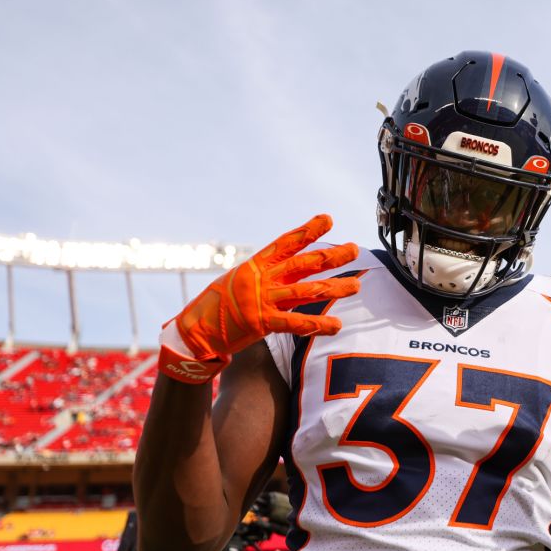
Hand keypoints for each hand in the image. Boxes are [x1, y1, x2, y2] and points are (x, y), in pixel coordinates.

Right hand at [158, 214, 360, 383]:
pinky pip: (295, 323)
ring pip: (306, 291)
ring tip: (357, 286)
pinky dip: (318, 325)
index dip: (308, 230)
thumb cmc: (217, 307)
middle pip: (304, 263)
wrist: (193, 331)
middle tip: (354, 249)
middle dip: (331, 256)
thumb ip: (265, 277)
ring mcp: (262, 300)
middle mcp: (261, 280)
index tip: (328, 218)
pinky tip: (337, 326)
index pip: (286, 243)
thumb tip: (288, 271)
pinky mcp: (261, 323)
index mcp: (255, 266)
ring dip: (334, 288)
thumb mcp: (239, 282)